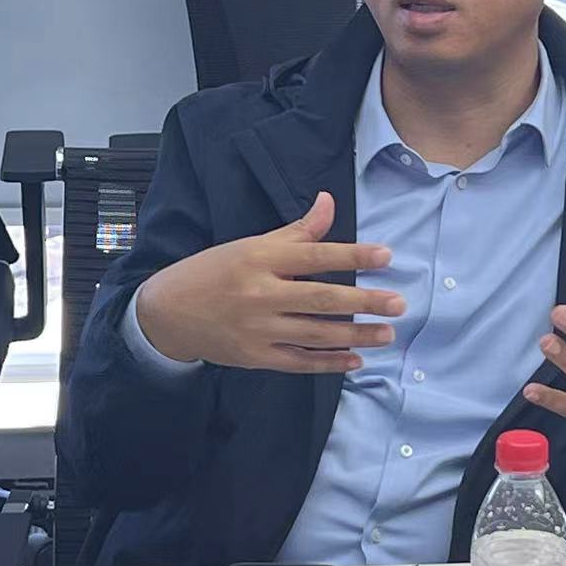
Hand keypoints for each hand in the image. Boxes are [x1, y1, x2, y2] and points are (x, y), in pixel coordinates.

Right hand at [133, 191, 405, 374]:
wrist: (167, 313)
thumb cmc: (213, 272)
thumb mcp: (250, 244)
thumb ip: (296, 232)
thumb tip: (329, 202)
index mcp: (260, 258)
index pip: (315, 255)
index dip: (353, 255)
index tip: (386, 256)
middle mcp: (260, 293)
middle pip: (321, 298)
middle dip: (364, 302)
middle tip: (398, 304)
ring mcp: (258, 329)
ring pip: (315, 334)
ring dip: (355, 335)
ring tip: (387, 334)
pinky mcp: (255, 357)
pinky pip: (299, 362)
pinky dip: (329, 363)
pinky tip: (356, 360)